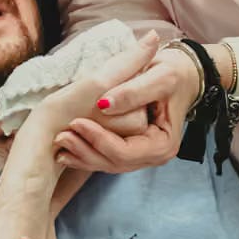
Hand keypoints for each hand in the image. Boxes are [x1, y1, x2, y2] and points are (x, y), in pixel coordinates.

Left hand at [53, 43, 200, 173]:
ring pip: (105, 163)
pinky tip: (64, 149)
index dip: (100, 140)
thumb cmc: (174, 74)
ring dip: (81, 154)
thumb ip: (133, 92)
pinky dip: (84, 153)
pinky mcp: (127, 150)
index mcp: (162, 144)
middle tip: (61, 135)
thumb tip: (104, 104)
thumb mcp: (160, 77)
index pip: (126, 152)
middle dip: (86, 150)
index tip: (78, 122)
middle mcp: (151, 156)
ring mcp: (139, 156)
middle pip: (113, 162)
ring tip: (59, 141)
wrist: (180, 75)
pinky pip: (104, 157)